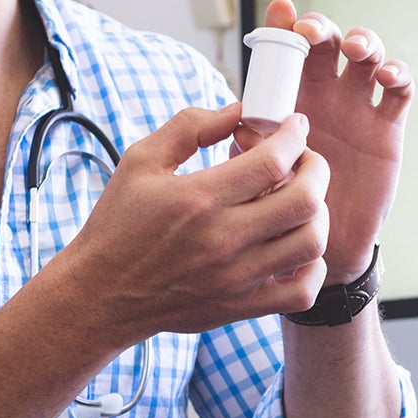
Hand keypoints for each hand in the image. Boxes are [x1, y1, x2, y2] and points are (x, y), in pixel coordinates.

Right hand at [59, 104, 329, 343]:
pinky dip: (312, 267)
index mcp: (198, 198)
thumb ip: (189, 127)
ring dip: (317, 214)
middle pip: (304, 200)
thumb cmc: (117, 225)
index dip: (294, 135)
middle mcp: (222, 239)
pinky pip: (302, 292)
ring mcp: (235, 278)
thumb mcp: (140, 160)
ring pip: (311, 243)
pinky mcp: (240, 306)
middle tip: (304, 160)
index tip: (293, 126)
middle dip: (316, 169)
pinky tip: (294, 248)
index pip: (272, 161)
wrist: (100, 294)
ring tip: (301, 201)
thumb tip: (236, 111)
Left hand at [236, 0, 414, 283]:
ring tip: (355, 49)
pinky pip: (397, 91)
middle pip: (328, 43)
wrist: (320, 245)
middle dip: (321, 29)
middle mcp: (324, 95)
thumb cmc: (281, 207)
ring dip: (364, 41)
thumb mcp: (257, 178)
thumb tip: (240, 127)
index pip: (286, 52)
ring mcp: (357, 107)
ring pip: (367, 56)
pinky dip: (396, 74)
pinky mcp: (387, 126)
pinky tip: (385, 75)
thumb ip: (248, 152)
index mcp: (287, 99)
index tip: (280, 13)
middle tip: (309, 34)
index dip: (284, 26)